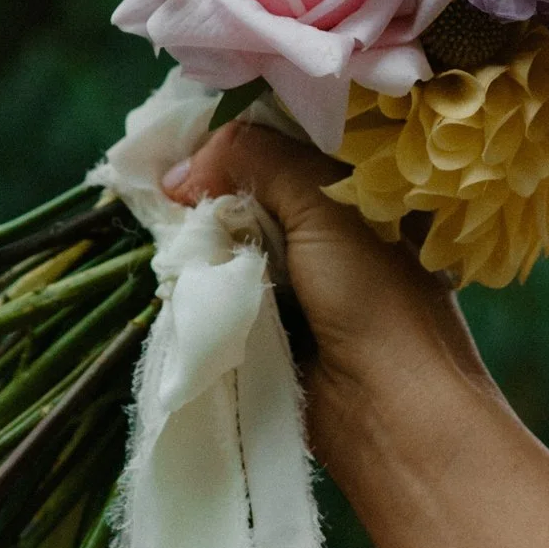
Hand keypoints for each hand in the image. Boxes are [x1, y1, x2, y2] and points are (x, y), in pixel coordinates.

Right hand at [161, 118, 504, 507]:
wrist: (389, 410)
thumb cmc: (375, 298)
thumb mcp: (325, 205)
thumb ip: (258, 161)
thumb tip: (179, 169)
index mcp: (357, 188)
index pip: (283, 140)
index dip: (233, 137)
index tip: (181, 137)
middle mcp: (325, 226)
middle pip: (247, 187)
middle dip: (206, 185)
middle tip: (159, 184)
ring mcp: (293, 277)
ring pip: (228, 237)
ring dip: (198, 235)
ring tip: (160, 223)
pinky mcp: (265, 322)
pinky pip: (219, 287)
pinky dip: (197, 279)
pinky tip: (172, 268)